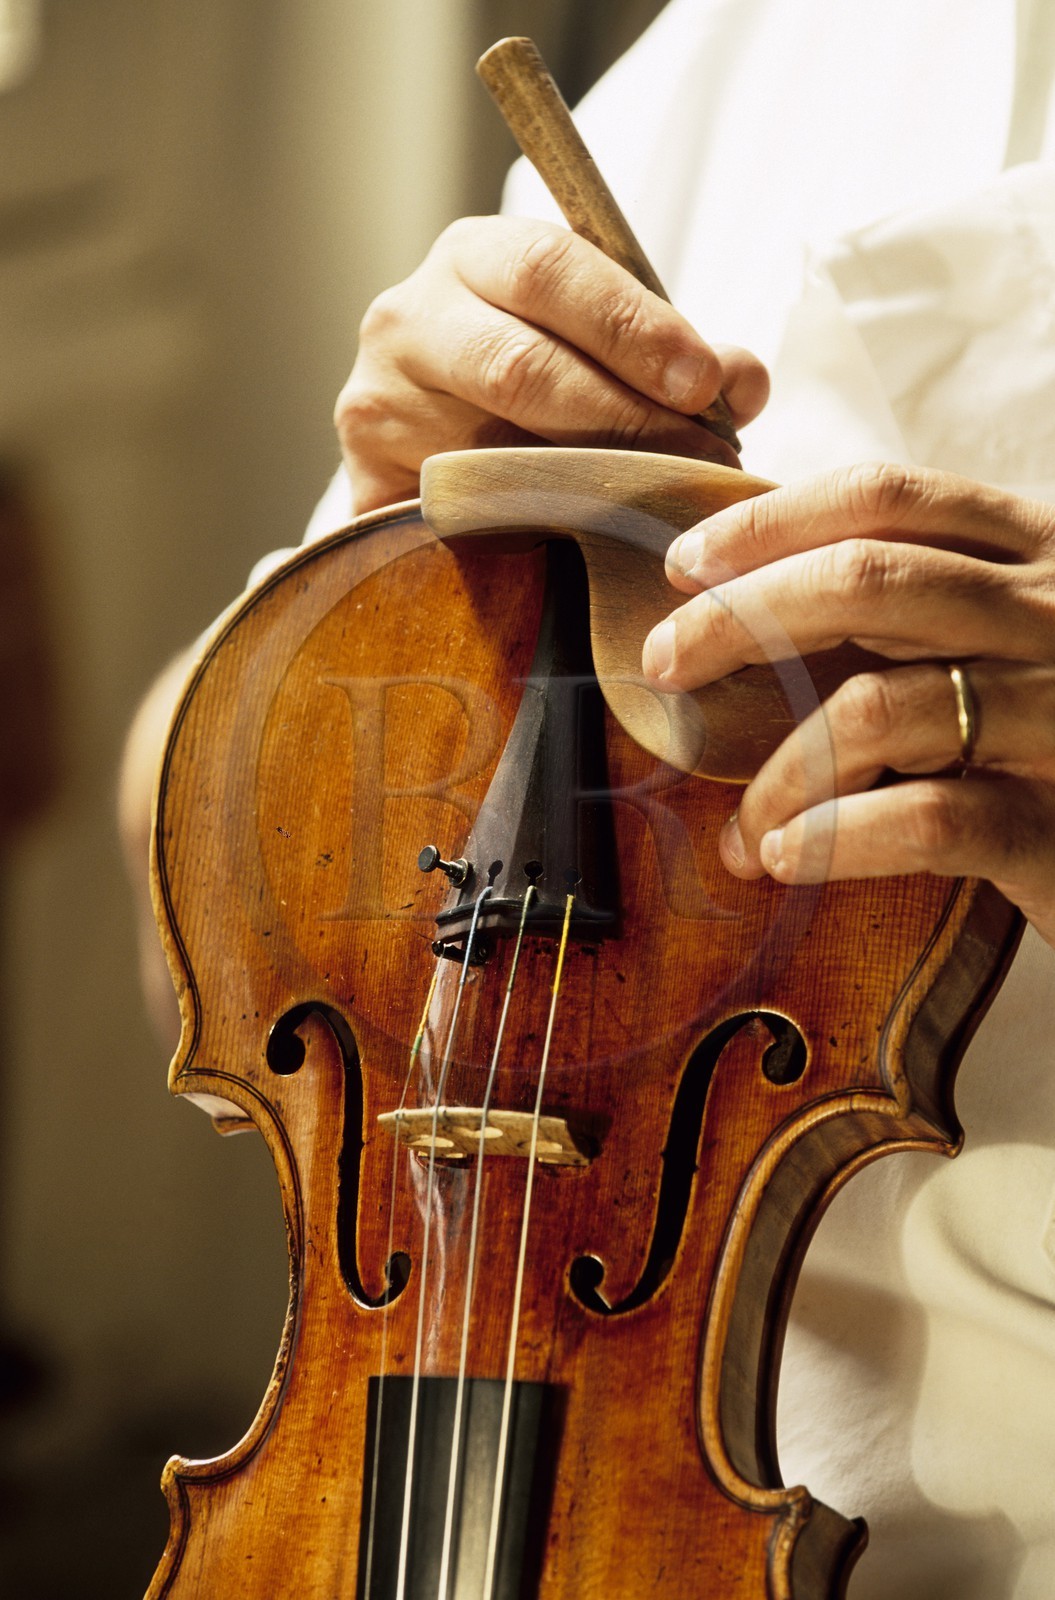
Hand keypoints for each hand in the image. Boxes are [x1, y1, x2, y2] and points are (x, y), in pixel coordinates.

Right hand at [335, 215, 768, 512]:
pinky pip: (454, 515)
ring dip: (587, 485)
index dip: (634, 327)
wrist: (432, 442)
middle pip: (518, 365)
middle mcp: (408, 319)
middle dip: (623, 415)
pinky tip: (581, 543)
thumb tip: (745, 384)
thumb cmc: (536, 381)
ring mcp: (377, 402)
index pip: (551, 269)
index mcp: (475, 256)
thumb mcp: (607, 347)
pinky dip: (524, 531)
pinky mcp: (365, 481)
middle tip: (700, 457)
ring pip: (488, 451)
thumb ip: (680, 359)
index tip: (706, 384)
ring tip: (659, 504)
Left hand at [641, 463, 1054, 947]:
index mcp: (1037, 549)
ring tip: (741, 830)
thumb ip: (920, 594)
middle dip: (739, 619)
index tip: (684, 563)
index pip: (886, 495)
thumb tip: (752, 577)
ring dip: (779, 777)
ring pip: (878, 712)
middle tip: (665, 665)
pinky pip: (924, 821)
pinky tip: (785, 857)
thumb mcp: (1011, 630)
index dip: (768, 522)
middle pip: (867, 581)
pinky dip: (832, 840)